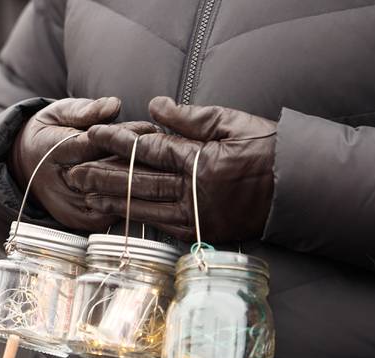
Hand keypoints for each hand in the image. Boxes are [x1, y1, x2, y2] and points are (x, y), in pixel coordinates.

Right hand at [12, 97, 158, 231]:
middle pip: (106, 173)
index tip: (150, 129)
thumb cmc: (50, 134)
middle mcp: (61, 184)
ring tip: (163, 167)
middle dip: (137, 161)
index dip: (123, 137)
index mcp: (52, 152)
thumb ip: (86, 109)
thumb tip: (114, 105)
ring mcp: (71, 207)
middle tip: (165, 149)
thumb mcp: (60, 112)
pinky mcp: (81, 222)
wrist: (27, 168)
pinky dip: (131, 200)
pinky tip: (150, 187)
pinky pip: (114, 213)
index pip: (92, 145)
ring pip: (113, 196)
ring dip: (138, 182)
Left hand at [68, 96, 276, 242]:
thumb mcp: (231, 121)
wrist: (299, 188)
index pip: (151, 150)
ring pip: (148, 208)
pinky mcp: (205, 232)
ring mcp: (200, 216)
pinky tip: (120, 217)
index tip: (94, 134)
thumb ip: (190, 117)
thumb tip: (153, 107)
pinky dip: (141, 221)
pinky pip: (166, 227)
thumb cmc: (267, 148)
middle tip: (75, 172)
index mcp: (202, 162)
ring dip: (115, 202)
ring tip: (87, 197)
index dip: (120, 141)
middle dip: (105, 176)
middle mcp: (196, 193)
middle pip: (141, 183)